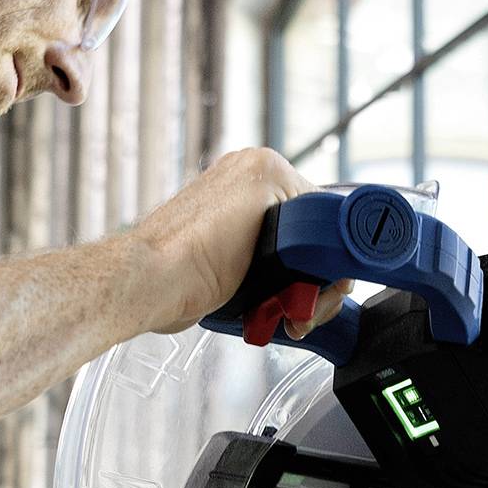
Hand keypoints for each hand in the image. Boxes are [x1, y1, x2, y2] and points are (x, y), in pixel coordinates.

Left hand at [131, 146, 345, 334]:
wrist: (154, 283)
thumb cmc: (195, 250)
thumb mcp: (272, 214)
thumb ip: (308, 210)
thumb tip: (332, 230)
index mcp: (264, 169)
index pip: (324, 208)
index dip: (333, 251)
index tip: (333, 283)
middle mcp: (251, 192)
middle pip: (312, 242)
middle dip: (317, 281)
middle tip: (312, 307)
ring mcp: (241, 228)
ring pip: (295, 265)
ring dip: (300, 296)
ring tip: (294, 319)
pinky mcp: (231, 259)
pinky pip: (271, 278)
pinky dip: (278, 298)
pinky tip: (276, 314)